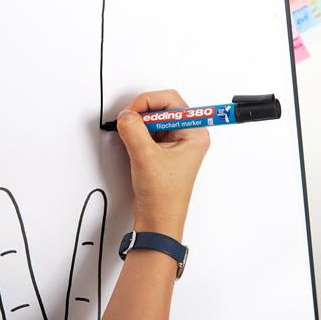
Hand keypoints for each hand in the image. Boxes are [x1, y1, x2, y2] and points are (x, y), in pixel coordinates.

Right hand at [116, 90, 209, 241]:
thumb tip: (125, 115)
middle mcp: (188, 135)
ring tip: (130, 136)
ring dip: (139, 124)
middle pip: (163, 107)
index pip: (172, 100)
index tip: (132, 111)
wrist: (158, 218)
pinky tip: (132, 143)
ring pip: (154, 119)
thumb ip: (133, 130)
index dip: (149, 101)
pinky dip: (138, 133)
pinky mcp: (164, 149)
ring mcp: (176, 142)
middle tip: (129, 121)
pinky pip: (149, 131)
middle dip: (143, 112)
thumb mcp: (145, 157)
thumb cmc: (163, 196)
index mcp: (195, 133)